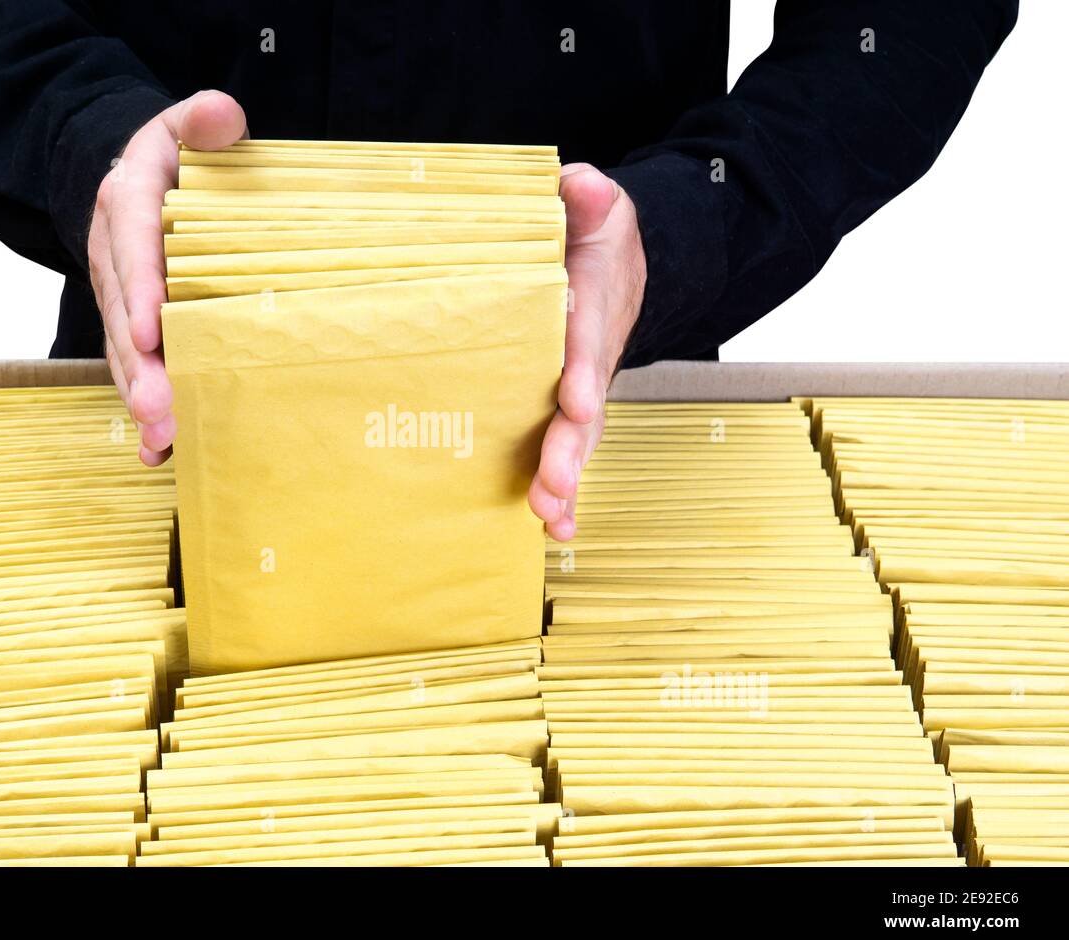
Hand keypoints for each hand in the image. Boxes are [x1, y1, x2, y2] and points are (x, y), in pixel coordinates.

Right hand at [88, 90, 246, 465]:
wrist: (132, 180)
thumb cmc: (172, 160)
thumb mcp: (182, 127)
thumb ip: (203, 121)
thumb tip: (223, 113)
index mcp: (128, 205)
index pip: (132, 247)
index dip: (140, 289)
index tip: (152, 330)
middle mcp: (115, 259)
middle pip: (125, 317)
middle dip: (141, 368)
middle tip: (160, 410)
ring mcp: (120, 299)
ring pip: (126, 354)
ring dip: (142, 398)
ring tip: (162, 440)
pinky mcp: (133, 328)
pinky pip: (134, 369)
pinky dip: (144, 409)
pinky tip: (160, 454)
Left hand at [528, 164, 647, 540]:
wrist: (617, 268)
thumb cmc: (595, 240)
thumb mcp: (598, 207)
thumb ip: (588, 198)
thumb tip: (578, 185)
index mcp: (591, 307)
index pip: (587, 339)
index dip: (583, 370)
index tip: (576, 400)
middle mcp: (591, 359)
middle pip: (585, 410)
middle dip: (570, 449)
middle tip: (552, 485)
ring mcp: (580, 390)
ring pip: (578, 441)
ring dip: (565, 480)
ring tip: (549, 518)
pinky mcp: (565, 410)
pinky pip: (566, 450)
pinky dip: (563, 490)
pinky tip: (552, 528)